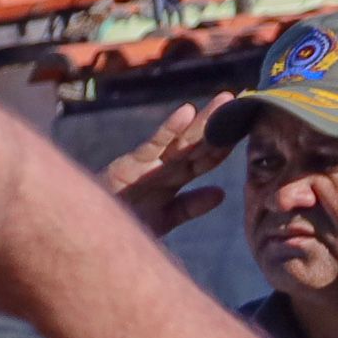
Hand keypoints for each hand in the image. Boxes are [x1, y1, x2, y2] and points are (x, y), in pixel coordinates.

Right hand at [98, 99, 233, 236]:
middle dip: (220, 124)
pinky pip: (153, 146)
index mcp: (171, 181)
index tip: (249, 127)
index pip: (204, 160)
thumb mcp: (163, 220)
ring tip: (225, 99)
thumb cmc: (120, 228)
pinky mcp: (128, 166)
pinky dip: (169, 129)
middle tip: (243, 101)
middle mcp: (162, 169)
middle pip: (197, 144)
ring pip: (182, 140)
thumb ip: (189, 206)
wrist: (87, 237)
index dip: (225, 145)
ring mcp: (146, 166)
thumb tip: (222, 193)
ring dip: (204, 120)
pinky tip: (186, 112)